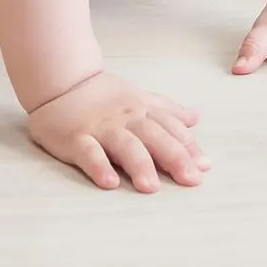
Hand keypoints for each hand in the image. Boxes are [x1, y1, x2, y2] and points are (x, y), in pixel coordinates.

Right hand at [27, 70, 208, 192]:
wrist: (61, 80)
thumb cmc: (103, 95)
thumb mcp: (139, 97)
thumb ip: (166, 110)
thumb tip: (195, 118)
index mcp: (141, 109)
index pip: (170, 127)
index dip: (188, 146)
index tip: (204, 166)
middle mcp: (125, 118)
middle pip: (154, 136)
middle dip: (174, 157)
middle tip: (191, 179)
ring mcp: (100, 128)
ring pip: (124, 145)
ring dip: (139, 164)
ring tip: (151, 187)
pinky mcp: (75, 138)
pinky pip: (88, 153)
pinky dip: (99, 167)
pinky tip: (109, 182)